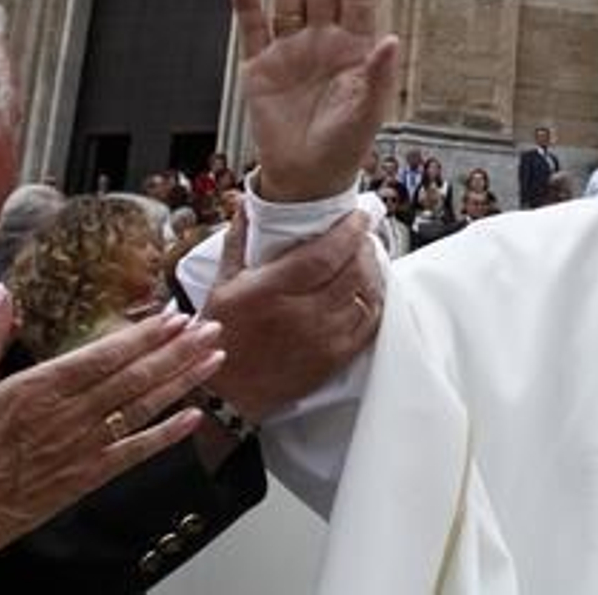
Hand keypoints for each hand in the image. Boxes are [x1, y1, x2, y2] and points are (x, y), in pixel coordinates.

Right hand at [0, 287, 223, 582]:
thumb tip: (0, 295)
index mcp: (39, 388)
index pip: (106, 354)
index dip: (146, 335)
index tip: (176, 317)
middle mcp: (69, 415)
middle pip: (136, 376)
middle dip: (178, 350)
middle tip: (213, 328)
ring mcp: (81, 447)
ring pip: (143, 408)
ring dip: (183, 381)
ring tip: (215, 359)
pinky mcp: (84, 478)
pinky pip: (135, 453)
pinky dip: (167, 434)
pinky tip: (195, 418)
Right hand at [200, 207, 383, 422]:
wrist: (224, 392)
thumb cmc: (222, 335)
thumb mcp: (222, 283)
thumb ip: (238, 241)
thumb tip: (245, 205)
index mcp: (272, 291)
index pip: (325, 253)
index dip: (349, 231)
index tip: (359, 217)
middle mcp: (301, 314)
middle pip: (352, 271)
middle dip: (364, 246)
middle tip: (363, 235)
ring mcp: (322, 338)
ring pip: (365, 295)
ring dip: (372, 271)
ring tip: (367, 258)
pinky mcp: (334, 358)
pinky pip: (369, 324)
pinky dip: (375, 302)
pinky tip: (369, 290)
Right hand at [232, 0, 399, 201]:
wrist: (307, 176)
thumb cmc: (345, 144)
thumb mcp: (368, 111)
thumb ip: (379, 75)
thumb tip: (391, 39)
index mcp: (355, 47)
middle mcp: (324, 40)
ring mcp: (291, 50)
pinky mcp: (260, 66)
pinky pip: (253, 27)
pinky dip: (247, 4)